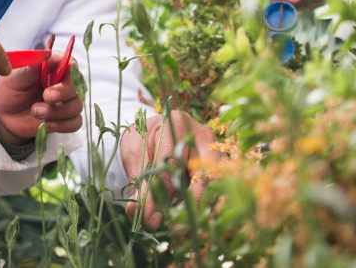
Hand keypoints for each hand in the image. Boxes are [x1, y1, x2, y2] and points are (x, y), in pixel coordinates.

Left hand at [0, 53, 81, 144]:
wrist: (4, 113)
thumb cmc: (11, 88)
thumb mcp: (15, 75)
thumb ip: (31, 66)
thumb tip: (46, 54)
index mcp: (54, 67)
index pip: (71, 63)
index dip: (69, 68)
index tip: (57, 74)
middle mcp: (63, 83)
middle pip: (76, 86)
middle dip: (63, 92)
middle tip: (46, 96)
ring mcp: (66, 101)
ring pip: (76, 106)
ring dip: (57, 111)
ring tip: (35, 111)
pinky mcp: (65, 119)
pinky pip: (75, 122)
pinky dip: (62, 125)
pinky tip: (46, 123)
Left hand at [120, 110, 218, 228]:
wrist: (153, 130)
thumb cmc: (143, 138)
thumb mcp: (134, 154)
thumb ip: (138, 181)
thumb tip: (136, 212)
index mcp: (176, 123)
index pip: (171, 163)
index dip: (161, 194)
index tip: (151, 219)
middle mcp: (202, 135)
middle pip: (202, 175)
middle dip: (190, 206)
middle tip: (177, 230)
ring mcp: (216, 150)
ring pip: (215, 185)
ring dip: (201, 210)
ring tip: (185, 232)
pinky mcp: (221, 166)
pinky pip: (218, 190)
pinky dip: (206, 208)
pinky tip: (194, 225)